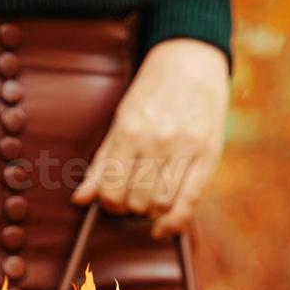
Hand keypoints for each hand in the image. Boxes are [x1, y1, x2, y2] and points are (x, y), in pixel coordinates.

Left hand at [72, 38, 228, 237]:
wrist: (191, 61)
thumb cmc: (151, 93)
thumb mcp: (120, 120)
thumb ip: (101, 162)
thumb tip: (80, 199)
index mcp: (131, 130)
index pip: (111, 188)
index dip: (108, 202)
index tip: (111, 199)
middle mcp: (159, 141)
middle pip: (136, 200)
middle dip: (129, 207)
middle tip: (131, 197)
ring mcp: (186, 148)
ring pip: (161, 204)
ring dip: (150, 212)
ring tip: (148, 200)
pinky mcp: (209, 155)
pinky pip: (190, 202)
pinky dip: (174, 223)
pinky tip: (162, 228)